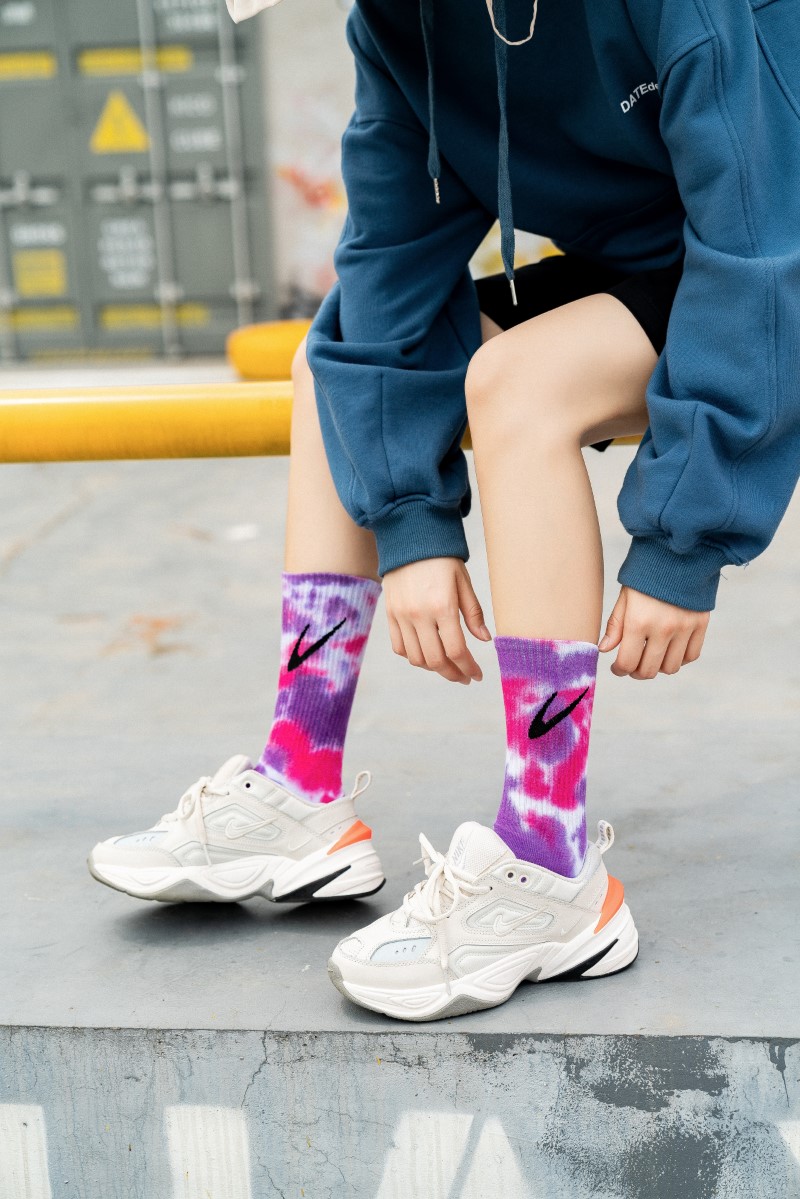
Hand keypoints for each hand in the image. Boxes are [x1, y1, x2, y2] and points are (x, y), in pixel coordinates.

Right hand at [383, 557, 491, 683]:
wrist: (410, 539)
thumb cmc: (442, 559)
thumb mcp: (464, 583)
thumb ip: (473, 613)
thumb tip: (484, 640)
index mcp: (443, 607)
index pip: (457, 650)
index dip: (469, 668)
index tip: (477, 675)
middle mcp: (420, 615)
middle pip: (436, 660)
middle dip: (453, 674)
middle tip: (464, 677)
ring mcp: (402, 616)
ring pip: (416, 658)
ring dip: (433, 668)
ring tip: (447, 665)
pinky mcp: (390, 614)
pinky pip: (399, 647)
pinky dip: (414, 657)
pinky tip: (427, 653)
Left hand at [598, 586, 709, 677]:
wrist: (677, 555)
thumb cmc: (645, 577)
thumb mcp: (624, 598)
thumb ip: (615, 626)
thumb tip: (605, 650)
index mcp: (638, 621)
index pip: (628, 662)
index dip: (619, 670)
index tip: (617, 667)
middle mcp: (663, 628)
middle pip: (649, 670)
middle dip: (636, 672)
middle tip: (632, 666)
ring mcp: (684, 628)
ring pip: (671, 667)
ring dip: (658, 667)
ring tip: (651, 657)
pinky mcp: (701, 624)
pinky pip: (691, 656)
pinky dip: (679, 659)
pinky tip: (669, 651)